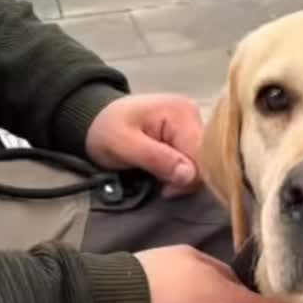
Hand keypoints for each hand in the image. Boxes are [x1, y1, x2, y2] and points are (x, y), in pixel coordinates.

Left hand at [85, 94, 203, 195]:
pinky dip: (181, 172)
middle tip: (159, 183)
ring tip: (158, 175)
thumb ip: (156, 158)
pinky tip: (165, 171)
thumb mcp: (124, 145)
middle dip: (183, 179)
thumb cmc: (107, 130)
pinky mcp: (190, 134)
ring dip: (181, 177)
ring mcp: (194, 124)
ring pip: (202, 164)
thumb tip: (189, 175)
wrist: (96, 120)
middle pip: (205, 160)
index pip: (201, 157)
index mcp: (182, 113)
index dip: (186, 180)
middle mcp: (195, 115)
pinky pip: (196, 161)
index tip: (163, 189)